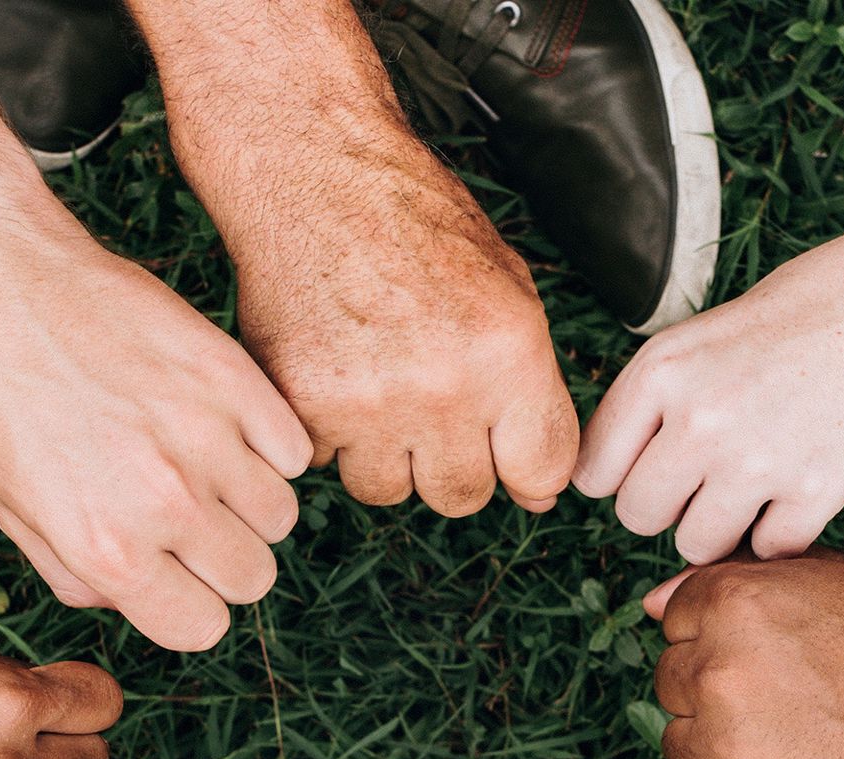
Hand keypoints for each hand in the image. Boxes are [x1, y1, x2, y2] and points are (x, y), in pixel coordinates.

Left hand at [0, 239, 310, 650]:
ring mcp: (206, 437)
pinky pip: (292, 448)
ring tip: (199, 459)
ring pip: (281, 515)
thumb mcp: (13, 510)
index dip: (188, 602)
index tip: (173, 571)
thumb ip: (79, 574)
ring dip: (249, 499)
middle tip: (187, 513)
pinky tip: (219, 419)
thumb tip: (138, 599)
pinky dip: (267, 442)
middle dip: (224, 556)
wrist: (0, 286)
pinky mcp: (233, 377)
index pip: (202, 628)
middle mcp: (164, 503)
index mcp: (106, 550)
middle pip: (253, 576)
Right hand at [224, 150, 577, 517]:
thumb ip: (533, 391)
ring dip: (386, 454)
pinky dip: (328, 433)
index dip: (526, 472)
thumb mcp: (508, 289)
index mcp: (507, 353)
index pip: (541, 472)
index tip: (508, 456)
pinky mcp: (303, 405)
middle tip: (430, 406)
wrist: (316, 176)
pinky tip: (334, 373)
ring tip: (377, 385)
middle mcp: (443, 387)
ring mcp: (368, 403)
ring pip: (387, 490)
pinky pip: (325, 462)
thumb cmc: (415, 224)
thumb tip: (540, 491)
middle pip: (461, 496)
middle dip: (451, 463)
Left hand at [573, 257, 843, 561]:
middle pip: (638, 516)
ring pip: (696, 545)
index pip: (594, 472)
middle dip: (668, 506)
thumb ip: (650, 405)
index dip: (621, 476)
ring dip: (721, 525)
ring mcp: (759, 459)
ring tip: (755, 481)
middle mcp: (702, 418)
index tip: (652, 466)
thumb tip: (607, 481)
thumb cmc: (797, 316)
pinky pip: (767, 550)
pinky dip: (781, 531)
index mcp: (662, 372)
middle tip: (710, 474)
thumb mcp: (697, 339)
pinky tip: (799, 486)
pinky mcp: (818, 491)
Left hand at [645, 553, 843, 758]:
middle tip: (803, 704)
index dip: (730, 633)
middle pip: (673, 677)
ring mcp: (721, 749)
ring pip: (680, 740)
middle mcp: (717, 672)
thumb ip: (745, 575)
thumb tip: (655, 602)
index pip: (678, 614)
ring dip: (722, 744)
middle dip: (722, 687)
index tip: (783, 655)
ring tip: (806, 745)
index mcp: (735, 602)